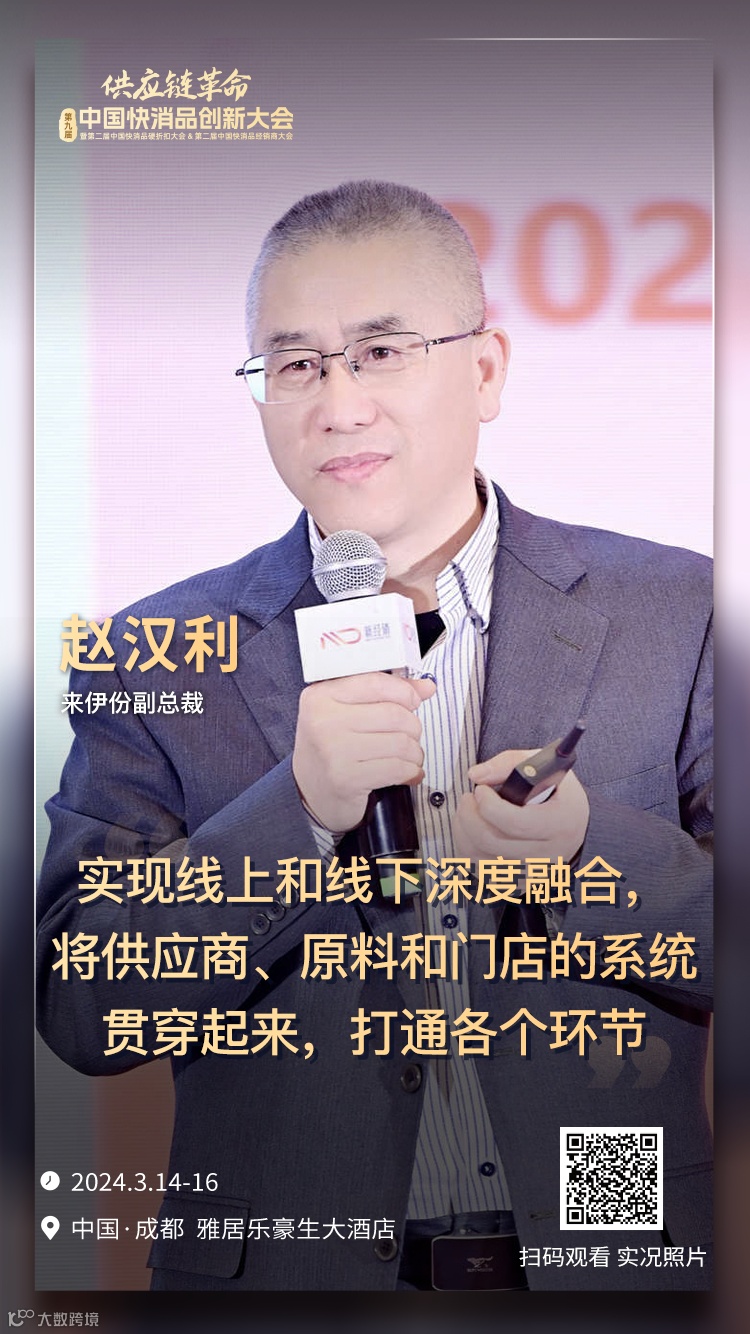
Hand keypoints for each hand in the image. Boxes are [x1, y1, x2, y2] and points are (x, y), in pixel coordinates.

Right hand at [292, 672, 435, 831]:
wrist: (308, 793)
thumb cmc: (332, 748)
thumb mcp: (348, 713)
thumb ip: (386, 694)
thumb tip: (426, 686)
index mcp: (321, 696)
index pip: (376, 683)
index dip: (404, 692)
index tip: (413, 701)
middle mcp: (323, 720)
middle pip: (394, 714)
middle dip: (413, 727)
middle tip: (410, 736)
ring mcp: (333, 751)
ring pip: (400, 743)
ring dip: (414, 752)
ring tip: (409, 757)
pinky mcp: (346, 779)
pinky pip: (397, 768)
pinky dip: (409, 771)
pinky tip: (405, 772)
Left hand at [453, 749, 589, 862]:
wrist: (576, 826)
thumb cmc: (557, 793)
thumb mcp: (543, 766)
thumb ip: (508, 764)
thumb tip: (475, 775)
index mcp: (560, 824)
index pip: (515, 823)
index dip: (488, 805)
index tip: (481, 789)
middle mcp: (548, 855)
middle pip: (491, 842)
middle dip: (468, 815)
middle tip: (468, 798)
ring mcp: (532, 873)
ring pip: (480, 860)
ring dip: (463, 831)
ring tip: (467, 812)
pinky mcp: (518, 883)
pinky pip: (480, 871)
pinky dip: (467, 850)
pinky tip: (471, 831)